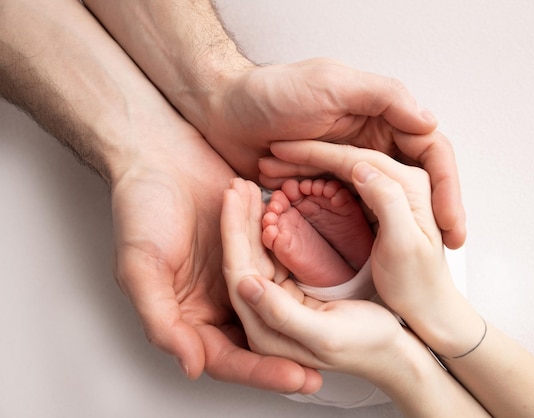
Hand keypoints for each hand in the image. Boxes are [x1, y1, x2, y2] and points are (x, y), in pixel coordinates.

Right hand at [110, 122, 319, 393]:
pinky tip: (325, 289)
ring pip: (271, 307)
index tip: (295, 379)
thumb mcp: (142, 268)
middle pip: (255, 340)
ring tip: (334, 334)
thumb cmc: (141, 206)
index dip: (260, 372)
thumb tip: (191, 366)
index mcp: (184, 315)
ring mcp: (233, 274)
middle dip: (288, 356)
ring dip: (298, 320)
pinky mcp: (252, 247)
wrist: (161, 153)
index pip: (226, 357)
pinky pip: (277, 268)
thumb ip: (163, 321)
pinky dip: (295, 278)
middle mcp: (212, 301)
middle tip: (323, 371)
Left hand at [197, 58, 463, 247]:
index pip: (430, 153)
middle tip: (443, 254)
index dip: (449, 190)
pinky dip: (350, 228)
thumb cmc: (271, 92)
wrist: (222, 112)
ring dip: (391, 226)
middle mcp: (371, 143)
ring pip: (384, 202)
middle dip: (433, 218)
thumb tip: (429, 122)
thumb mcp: (332, 83)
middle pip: (417, 182)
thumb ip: (384, 97)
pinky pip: (347, 211)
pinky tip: (360, 253)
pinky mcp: (322, 187)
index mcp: (381, 117)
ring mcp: (347, 168)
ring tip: (402, 260)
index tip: (454, 228)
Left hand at [221, 178, 411, 381]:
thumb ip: (282, 315)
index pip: (239, 275)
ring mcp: (275, 303)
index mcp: (264, 334)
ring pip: (256, 255)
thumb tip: (245, 285)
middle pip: (243, 261)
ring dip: (252, 221)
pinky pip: (273, 255)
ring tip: (247, 189)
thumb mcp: (326, 334)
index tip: (233, 198)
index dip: (234, 233)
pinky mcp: (290, 291)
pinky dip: (270, 229)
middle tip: (236, 184)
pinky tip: (268, 208)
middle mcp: (262, 319)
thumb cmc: (368, 346)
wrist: (394, 351)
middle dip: (239, 221)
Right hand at [258, 141, 481, 354]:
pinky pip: (345, 183)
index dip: (315, 152)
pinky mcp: (381, 202)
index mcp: (412, 183)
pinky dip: (319, 180)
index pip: (356, 157)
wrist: (428, 306)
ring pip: (343, 168)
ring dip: (310, 165)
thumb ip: (388, 200)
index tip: (281, 149)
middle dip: (307, 154)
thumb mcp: (403, 245)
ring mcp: (392, 189)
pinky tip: (297, 182)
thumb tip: (360, 167)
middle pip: (348, 156)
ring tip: (277, 166)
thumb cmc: (417, 283)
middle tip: (272, 154)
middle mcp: (404, 179)